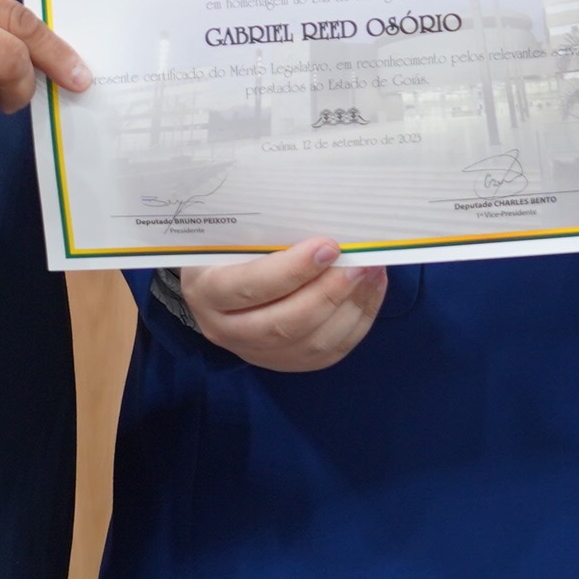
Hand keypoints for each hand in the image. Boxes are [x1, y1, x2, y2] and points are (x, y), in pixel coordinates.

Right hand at [177, 239, 389, 371]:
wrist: (215, 276)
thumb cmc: (226, 243)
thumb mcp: (231, 230)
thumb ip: (264, 228)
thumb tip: (322, 217)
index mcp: (206, 290)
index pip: (250, 286)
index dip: (292, 270)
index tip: (328, 246)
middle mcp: (224, 329)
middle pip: (283, 324)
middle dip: (329, 293)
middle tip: (360, 264)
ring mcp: (254, 352)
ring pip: (309, 344)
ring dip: (349, 308)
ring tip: (372, 273)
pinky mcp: (283, 361)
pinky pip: (327, 353)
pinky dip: (356, 322)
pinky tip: (369, 291)